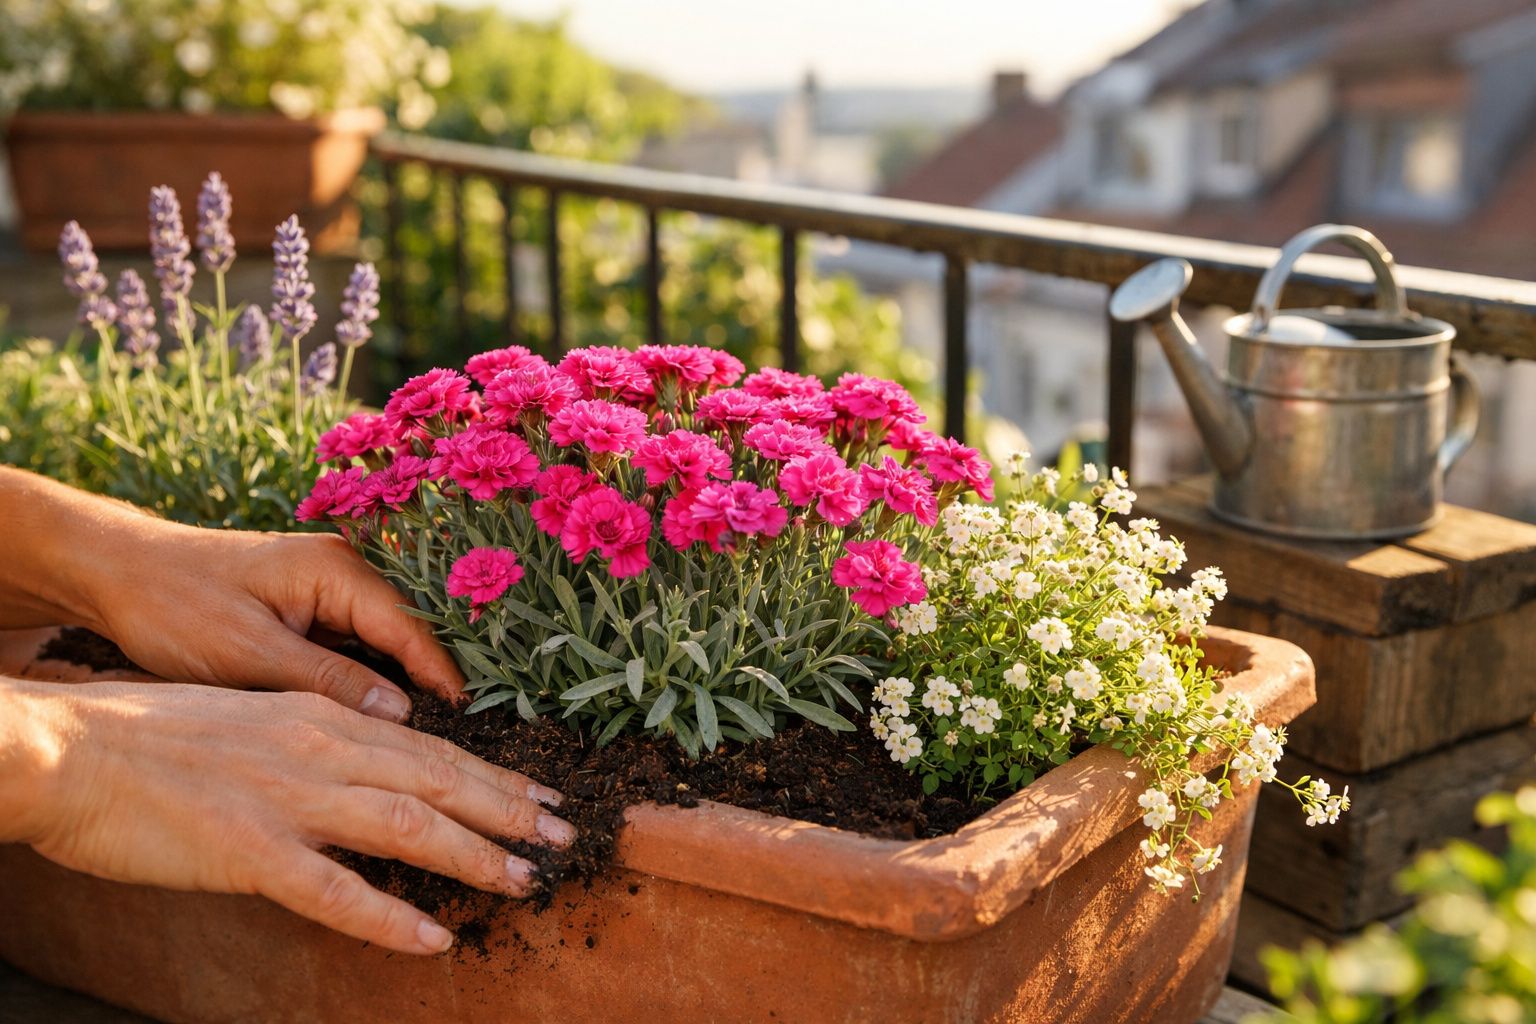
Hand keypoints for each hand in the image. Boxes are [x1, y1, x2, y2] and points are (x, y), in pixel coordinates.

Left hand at [0, 467, 461, 719]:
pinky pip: (363, 645)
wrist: (116, 573)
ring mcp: (331, 587)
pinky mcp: (314, 607)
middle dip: (442, 677)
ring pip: (391, 641)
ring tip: (449, 729)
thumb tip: (403, 714)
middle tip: (478, 732)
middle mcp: (345, 570)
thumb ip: (329, 682)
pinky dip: (379, 676)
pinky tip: (393, 715)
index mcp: (336, 569)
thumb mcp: (248, 653)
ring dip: (413, 680)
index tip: (479, 717)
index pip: (412, 627)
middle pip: (414, 631)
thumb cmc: (173, 606)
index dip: (446, 674)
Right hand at [0, 678, 572, 954]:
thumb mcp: (254, 717)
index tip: (540, 795)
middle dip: (507, 811)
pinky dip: (392, 918)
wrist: (70, 747)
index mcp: (321, 717)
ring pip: (407, 827)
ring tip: (523, 880)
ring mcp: (288, 800)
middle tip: (563, 837)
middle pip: (438, 780)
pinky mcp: (249, 851)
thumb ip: (315, 740)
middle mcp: (319, 749)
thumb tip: (367, 766)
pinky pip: (336, 892)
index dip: (492, 775)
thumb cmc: (152, 735)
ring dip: (473, 856)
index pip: (430, 747)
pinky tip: (434, 940)